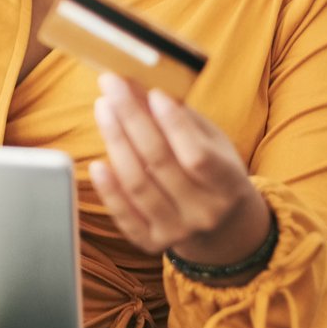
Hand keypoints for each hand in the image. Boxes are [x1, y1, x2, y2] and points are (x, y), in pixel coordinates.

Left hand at [88, 73, 267, 264]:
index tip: (153, 92)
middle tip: (113, 85)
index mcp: (229, 185)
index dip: (174, 124)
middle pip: (159, 163)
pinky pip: (124, 215)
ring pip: (138, 184)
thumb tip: (145, 86)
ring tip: (103, 108)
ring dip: (115, 141)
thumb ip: (184, 119)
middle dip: (132, 118)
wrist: (224, 230)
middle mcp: (204, 212)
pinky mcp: (151, 242)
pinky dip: (108, 189)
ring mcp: (177, 231)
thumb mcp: (215, 145)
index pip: (198, 156)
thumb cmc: (216, 174)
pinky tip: (97, 163)